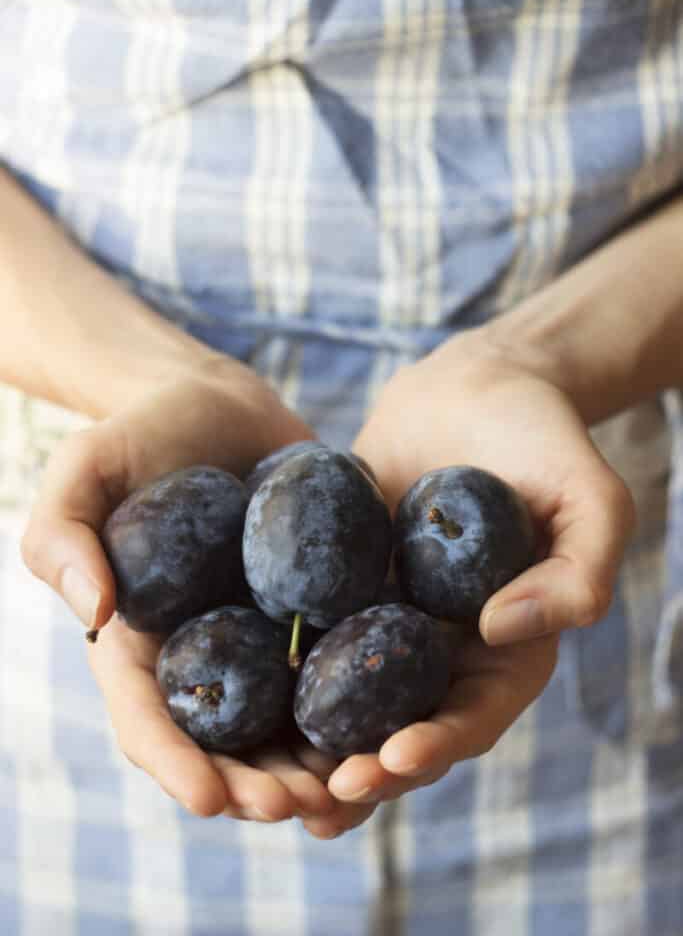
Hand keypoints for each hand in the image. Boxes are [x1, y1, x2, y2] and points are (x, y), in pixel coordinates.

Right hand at [20, 361, 370, 831]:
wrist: (218, 404)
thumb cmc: (139, 433)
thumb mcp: (85, 470)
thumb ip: (65, 535)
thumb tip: (96, 611)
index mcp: (142, 642)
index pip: (149, 719)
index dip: (176, 764)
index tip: (211, 800)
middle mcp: (206, 652)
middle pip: (228, 740)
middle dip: (258, 784)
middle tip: (296, 805)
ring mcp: (264, 635)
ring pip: (290, 721)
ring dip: (318, 765)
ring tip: (353, 786)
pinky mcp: (318, 608)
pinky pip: (342, 664)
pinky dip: (365, 705)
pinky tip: (399, 724)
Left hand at [319, 329, 634, 819]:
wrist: (476, 384)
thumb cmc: (544, 435)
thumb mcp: (592, 497)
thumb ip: (578, 572)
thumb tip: (498, 629)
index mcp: (511, 644)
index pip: (477, 712)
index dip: (440, 744)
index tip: (394, 757)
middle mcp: (447, 643)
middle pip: (408, 723)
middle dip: (369, 767)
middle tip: (324, 794)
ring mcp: (391, 615)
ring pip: (353, 695)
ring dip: (320, 745)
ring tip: (278, 785)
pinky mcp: (343, 583)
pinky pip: (312, 630)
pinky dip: (283, 670)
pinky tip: (243, 691)